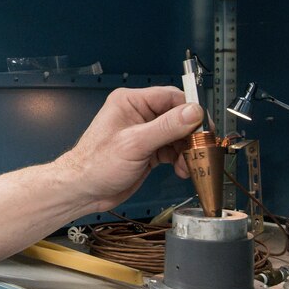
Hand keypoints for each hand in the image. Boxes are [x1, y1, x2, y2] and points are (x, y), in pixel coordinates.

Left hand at [59, 86, 203, 213]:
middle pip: (178, 117)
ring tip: (190, 164)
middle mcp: (139, 114)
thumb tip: (193, 112)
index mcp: (131, 102)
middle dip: (191, 135)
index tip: (205, 127)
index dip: (191, 111)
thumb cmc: (95, 164)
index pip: (171, 97)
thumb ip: (166, 127)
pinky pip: (173, 150)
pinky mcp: (148, 150)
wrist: (84, 191)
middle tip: (202, 149)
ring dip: (187, 150)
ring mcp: (144, 133)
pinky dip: (181, 160)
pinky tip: (182, 169)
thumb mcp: (135, 144)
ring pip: (178, 135)